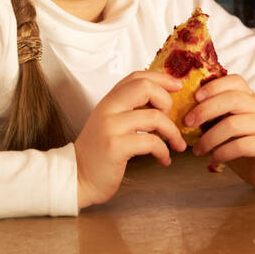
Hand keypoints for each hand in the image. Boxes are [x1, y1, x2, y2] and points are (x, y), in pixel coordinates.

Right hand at [75, 70, 186, 208]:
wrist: (77, 177)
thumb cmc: (98, 152)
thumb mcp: (111, 123)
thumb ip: (130, 109)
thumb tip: (162, 102)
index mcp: (109, 101)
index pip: (137, 76)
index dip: (161, 78)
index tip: (177, 86)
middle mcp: (108, 109)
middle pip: (145, 87)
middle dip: (167, 101)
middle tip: (171, 117)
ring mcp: (111, 127)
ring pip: (154, 117)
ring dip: (172, 132)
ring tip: (176, 144)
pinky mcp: (116, 147)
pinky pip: (151, 142)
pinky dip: (164, 151)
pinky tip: (164, 159)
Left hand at [185, 74, 254, 185]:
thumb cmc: (238, 139)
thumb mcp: (224, 121)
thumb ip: (211, 112)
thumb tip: (182, 108)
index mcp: (248, 97)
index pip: (235, 81)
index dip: (213, 86)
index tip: (194, 97)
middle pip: (232, 99)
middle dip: (205, 110)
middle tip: (188, 123)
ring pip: (233, 124)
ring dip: (209, 138)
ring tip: (197, 150)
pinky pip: (241, 146)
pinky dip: (222, 152)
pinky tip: (213, 158)